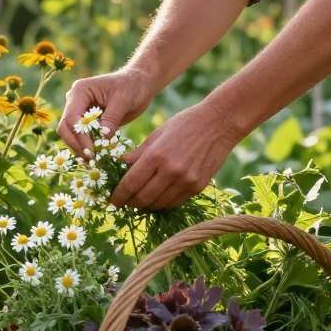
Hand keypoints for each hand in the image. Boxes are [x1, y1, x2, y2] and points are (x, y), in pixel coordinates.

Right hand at [57, 68, 156, 155]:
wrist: (138, 83)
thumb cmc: (132, 87)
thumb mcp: (124, 101)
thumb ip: (111, 119)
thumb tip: (102, 138)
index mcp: (80, 91)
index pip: (71, 117)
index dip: (79, 136)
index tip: (92, 151)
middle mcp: (74, 101)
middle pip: (65, 128)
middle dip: (76, 144)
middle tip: (92, 159)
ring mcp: (78, 112)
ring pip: (70, 135)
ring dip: (80, 148)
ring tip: (95, 160)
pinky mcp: (86, 121)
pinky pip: (81, 137)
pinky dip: (87, 147)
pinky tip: (97, 156)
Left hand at [109, 99, 243, 210]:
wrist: (219, 124)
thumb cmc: (184, 124)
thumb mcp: (156, 135)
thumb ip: (137, 154)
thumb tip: (117, 167)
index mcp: (156, 155)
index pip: (130, 184)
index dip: (118, 196)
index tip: (111, 200)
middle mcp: (171, 171)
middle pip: (143, 198)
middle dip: (129, 203)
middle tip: (122, 203)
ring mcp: (186, 181)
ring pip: (158, 204)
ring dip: (145, 206)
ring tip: (137, 202)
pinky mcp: (197, 187)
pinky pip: (174, 203)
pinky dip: (162, 203)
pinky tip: (156, 198)